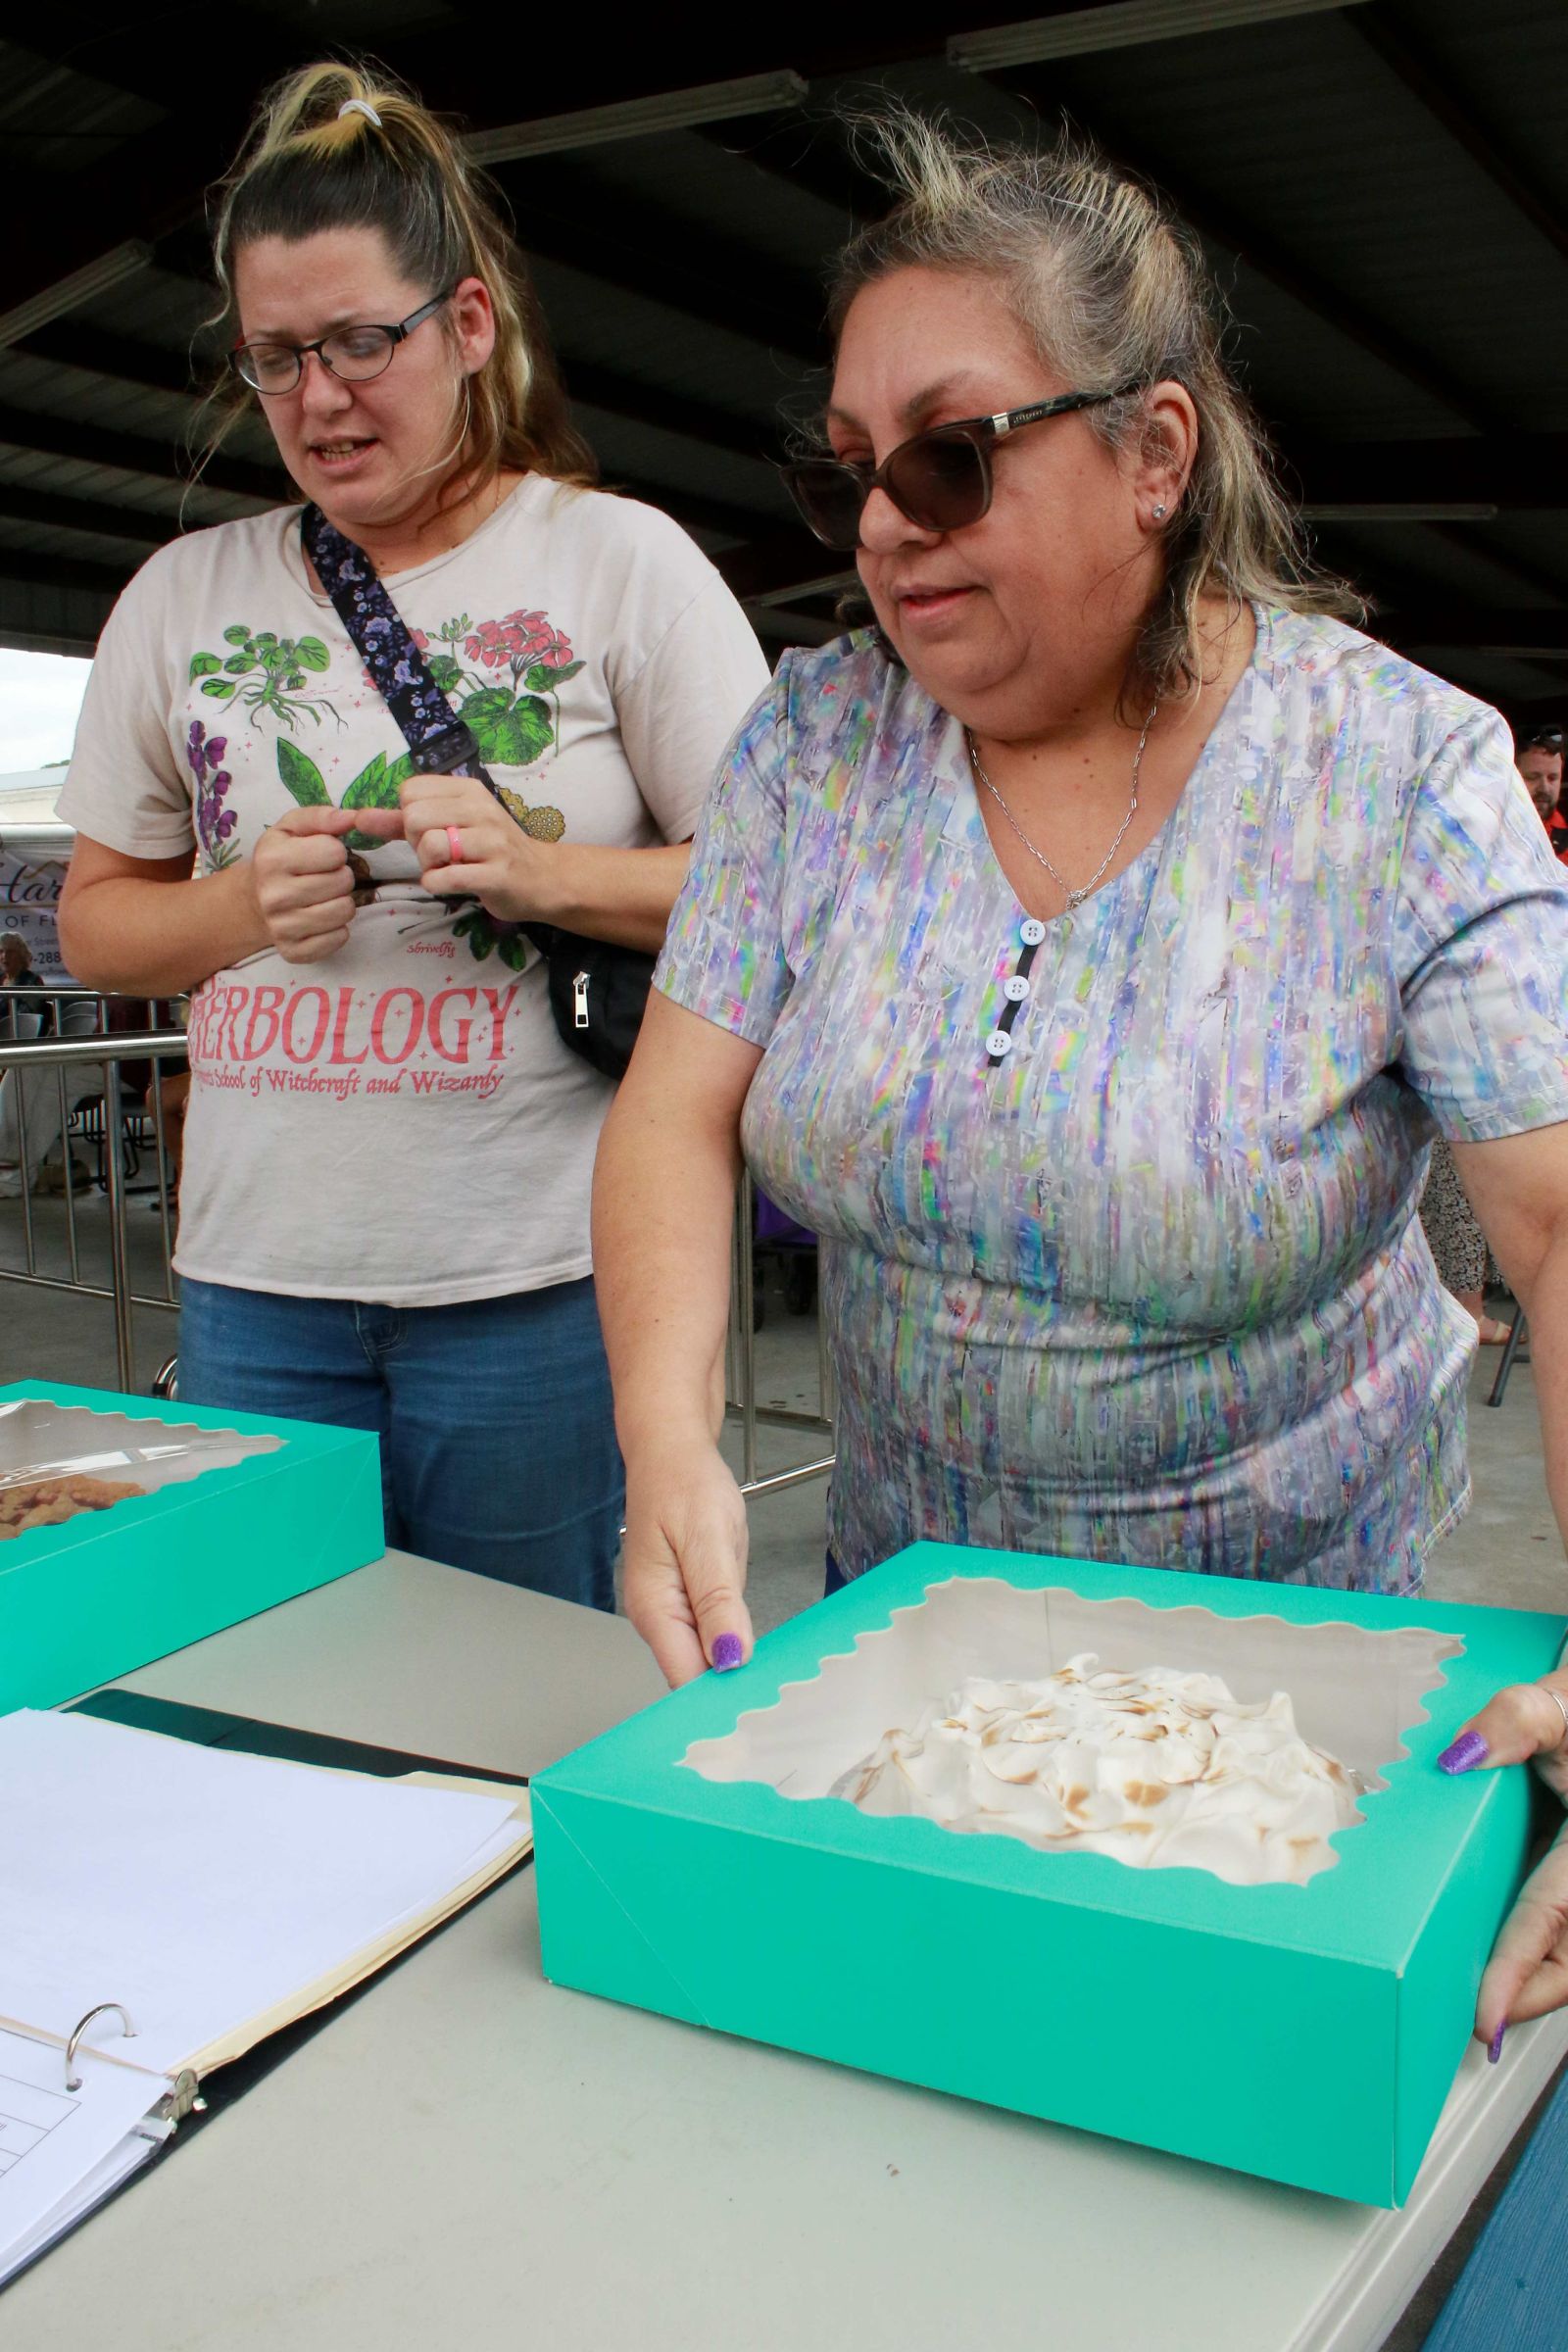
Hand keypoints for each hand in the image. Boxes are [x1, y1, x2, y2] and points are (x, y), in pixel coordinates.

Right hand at [247, 805, 398, 964]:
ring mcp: (281, 927)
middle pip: (343, 882)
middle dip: (341, 876)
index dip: (335, 851)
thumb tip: (352, 817)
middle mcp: (273, 896)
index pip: (334, 852)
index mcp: (272, 860)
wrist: (251, 901)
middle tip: (325, 877)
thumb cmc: (279, 857)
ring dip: (342, 901)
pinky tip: (322, 918)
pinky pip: (339, 938)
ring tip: (325, 896)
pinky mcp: (293, 951)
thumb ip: (322, 816)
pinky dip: (338, 928)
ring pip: (345, 911)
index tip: (322, 855)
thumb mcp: (292, 828)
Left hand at [399, 773, 545, 921]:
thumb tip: (359, 818)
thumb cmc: (490, 850)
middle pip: (415, 817)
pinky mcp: (496, 875)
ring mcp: (492, 842)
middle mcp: (481, 809)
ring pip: (429, 846)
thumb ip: (402, 821)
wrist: (542, 878)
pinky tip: (450, 883)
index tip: (432, 831)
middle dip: (416, 842)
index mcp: (468, 790)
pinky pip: (444, 877)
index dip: (409, 816)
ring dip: (428, 865)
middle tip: (439, 854)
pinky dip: (437, 884)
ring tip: (447, 868)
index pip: (410, 791)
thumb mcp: (450, 825)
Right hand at [621, 1432, 753, 1686]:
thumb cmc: (683, 1484)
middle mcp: (657, 1618)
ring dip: (736, 1666)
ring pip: (706, 1657)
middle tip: (778, 1698)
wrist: (672, 1452)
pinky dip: (733, 1639)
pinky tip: (754, 1644)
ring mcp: (672, 1611)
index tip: (759, 1711)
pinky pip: (712, 1633)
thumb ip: (717, 1602)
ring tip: (774, 1681)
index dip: (720, 1699)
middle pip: (695, 1675)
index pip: (685, 1679)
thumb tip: (728, 1658)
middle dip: (733, 1687)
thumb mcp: (709, 1539)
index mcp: (655, 1609)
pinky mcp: (687, 1600)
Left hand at [1438, 1674, 1567, 2054]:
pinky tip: (1503, 1962)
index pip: (1551, 1920)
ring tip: (1483, 2004)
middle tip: (1473, 2022)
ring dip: (1535, 1980)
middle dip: (1527, 1996)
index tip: (1485, 2018)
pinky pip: (1566, 1934)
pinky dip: (1539, 1953)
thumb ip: (1514, 1721)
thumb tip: (1458, 1756)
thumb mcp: (1556, 1706)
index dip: (1517, 1974)